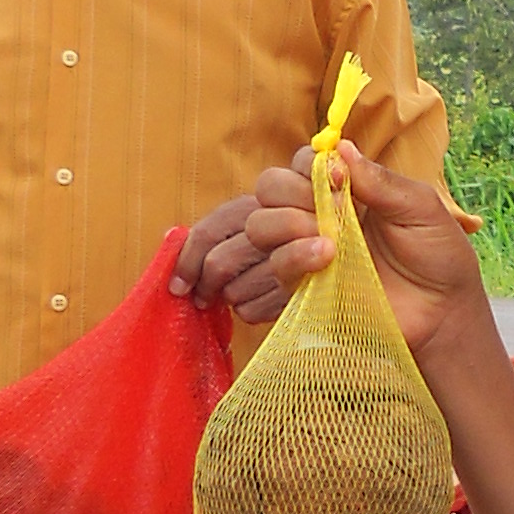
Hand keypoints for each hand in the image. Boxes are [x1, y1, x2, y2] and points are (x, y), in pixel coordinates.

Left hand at [171, 194, 294, 325]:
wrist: (344, 254)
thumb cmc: (288, 237)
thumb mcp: (255, 220)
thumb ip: (218, 229)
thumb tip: (170, 235)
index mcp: (259, 202)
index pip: (209, 232)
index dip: (187, 260)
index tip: (177, 285)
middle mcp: (278, 225)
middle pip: (218, 265)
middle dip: (205, 285)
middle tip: (201, 298)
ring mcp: (294, 259)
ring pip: (233, 291)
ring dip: (231, 297)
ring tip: (247, 290)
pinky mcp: (300, 292)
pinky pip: (253, 311)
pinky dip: (251, 311)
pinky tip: (265, 300)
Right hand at [239, 147, 490, 359]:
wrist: (443, 310)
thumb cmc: (437, 254)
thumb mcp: (418, 207)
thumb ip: (380, 180)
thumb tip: (341, 147)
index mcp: (344, 189)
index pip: (301, 162)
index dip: (310, 164)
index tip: (339, 177)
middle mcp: (317, 215)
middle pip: (270, 187)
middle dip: (290, 190)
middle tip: (330, 205)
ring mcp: (306, 251)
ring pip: (261, 225)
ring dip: (287, 222)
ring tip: (330, 239)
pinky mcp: (304, 287)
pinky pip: (277, 265)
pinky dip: (295, 255)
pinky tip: (326, 257)